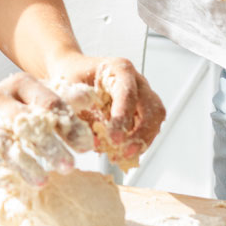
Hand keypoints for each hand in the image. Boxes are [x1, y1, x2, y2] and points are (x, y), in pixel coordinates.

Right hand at [0, 72, 76, 189]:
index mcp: (20, 84)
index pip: (47, 102)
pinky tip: (15, 187)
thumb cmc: (13, 104)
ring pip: (3, 142)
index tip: (85, 146)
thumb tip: (92, 98)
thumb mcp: (37, 94)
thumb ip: (64, 98)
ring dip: (24, 163)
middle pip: (25, 121)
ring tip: (43, 181)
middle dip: (48, 145)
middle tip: (69, 167)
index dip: (67, 124)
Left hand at [50, 54, 164, 163]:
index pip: (128, 93)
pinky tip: (120, 154)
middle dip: (141, 134)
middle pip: (152, 107)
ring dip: (141, 141)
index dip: (123, 117)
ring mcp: (141, 96)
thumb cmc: (71, 78)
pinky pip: (147, 129)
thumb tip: (96, 143)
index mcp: (118, 69)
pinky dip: (136, 143)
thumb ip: (83, 116)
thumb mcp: (70, 93)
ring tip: (120, 157)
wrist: (71, 73)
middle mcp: (135, 81)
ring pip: (155, 120)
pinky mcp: (140, 110)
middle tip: (125, 153)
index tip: (114, 138)